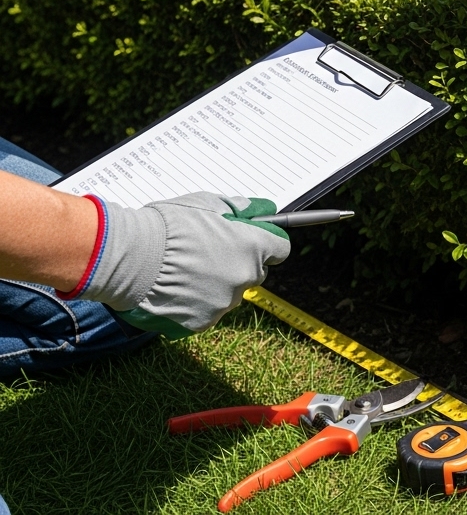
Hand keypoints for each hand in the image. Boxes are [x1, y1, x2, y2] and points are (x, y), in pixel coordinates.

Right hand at [64, 193, 290, 338]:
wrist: (130, 257)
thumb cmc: (166, 226)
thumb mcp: (206, 204)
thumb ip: (238, 208)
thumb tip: (262, 209)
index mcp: (252, 247)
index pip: (279, 249)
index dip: (265, 244)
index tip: (253, 241)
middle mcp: (244, 277)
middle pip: (255, 273)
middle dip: (239, 264)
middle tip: (210, 254)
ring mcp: (224, 302)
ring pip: (230, 294)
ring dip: (217, 285)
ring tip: (185, 271)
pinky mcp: (203, 322)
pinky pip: (207, 312)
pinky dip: (196, 303)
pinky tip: (176, 289)